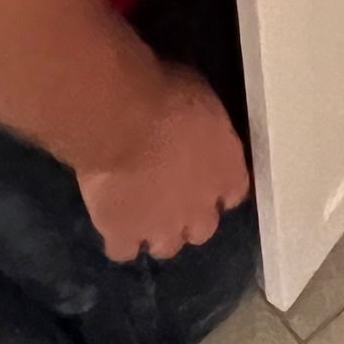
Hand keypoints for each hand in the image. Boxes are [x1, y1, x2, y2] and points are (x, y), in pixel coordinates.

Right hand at [77, 65, 249, 262]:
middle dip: (187, 217)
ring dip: (155, 232)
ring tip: (138, 214)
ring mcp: (161, 228)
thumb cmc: (168, 93)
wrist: (125, 118)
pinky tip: (110, 221)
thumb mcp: (201, 98)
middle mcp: (201, 209)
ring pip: (165, 247)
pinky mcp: (123, 234)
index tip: (202, 175)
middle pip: (201, 229)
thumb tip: (193, 125)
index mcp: (227, 172)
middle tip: (168, 196)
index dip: (217, 187)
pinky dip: (117, 238)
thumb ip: (202, 126)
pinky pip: (122, 250)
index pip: (233, 193)